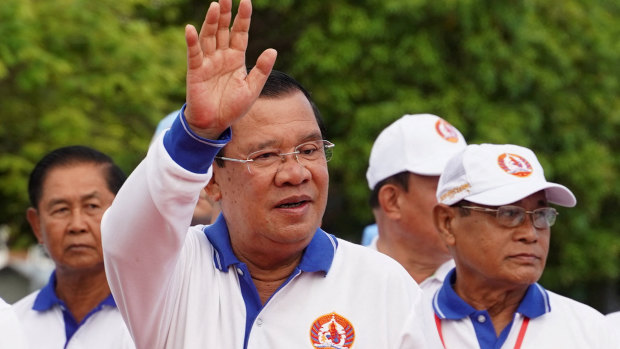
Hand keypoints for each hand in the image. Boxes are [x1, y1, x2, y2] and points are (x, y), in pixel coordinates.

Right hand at [184, 0, 276, 138]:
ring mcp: (208, 62)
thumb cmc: (233, 107)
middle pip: (224, 30)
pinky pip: (194, 53)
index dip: (243, 18)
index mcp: (236, 58)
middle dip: (226, 14)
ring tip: (215, 6)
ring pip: (210, 37)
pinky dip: (192, 41)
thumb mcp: (252, 89)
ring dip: (212, 22)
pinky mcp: (196, 71)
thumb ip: (261, 70)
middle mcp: (222, 56)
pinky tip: (191, 28)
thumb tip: (273, 50)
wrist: (215, 124)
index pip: (240, 33)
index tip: (246, 1)